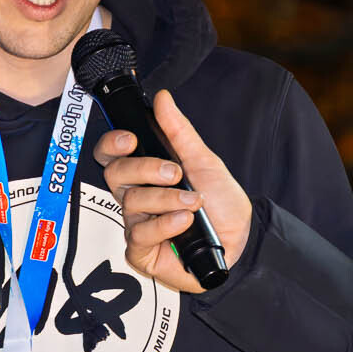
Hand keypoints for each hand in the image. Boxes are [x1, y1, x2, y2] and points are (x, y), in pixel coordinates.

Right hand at [94, 88, 251, 292]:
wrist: (242, 238)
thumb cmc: (221, 203)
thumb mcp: (204, 161)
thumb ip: (179, 132)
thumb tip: (162, 99)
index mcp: (144, 174)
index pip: (110, 155)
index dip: (112, 145)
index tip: (131, 139)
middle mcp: (136, 197)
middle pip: (114, 175)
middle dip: (145, 169)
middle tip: (175, 172)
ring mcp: (136, 225)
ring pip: (131, 204)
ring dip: (167, 199)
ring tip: (195, 202)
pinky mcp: (141, 252)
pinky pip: (139, 235)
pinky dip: (165, 224)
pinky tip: (185, 221)